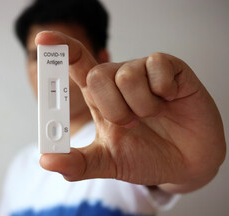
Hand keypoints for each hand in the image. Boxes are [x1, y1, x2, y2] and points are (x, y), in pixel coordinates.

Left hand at [35, 31, 225, 193]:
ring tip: (153, 115)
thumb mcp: (108, 163)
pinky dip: (163, 93)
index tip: (42, 39)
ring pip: (127, 75)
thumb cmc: (144, 157)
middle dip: (113, 109)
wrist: (185, 164)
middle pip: (97, 74)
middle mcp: (119, 79)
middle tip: (130, 123)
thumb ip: (77, 163)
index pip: (76, 64)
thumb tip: (46, 160)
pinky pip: (158, 67)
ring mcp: (145, 72)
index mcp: (100, 97)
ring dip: (140, 107)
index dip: (61, 49)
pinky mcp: (172, 69)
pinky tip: (170, 101)